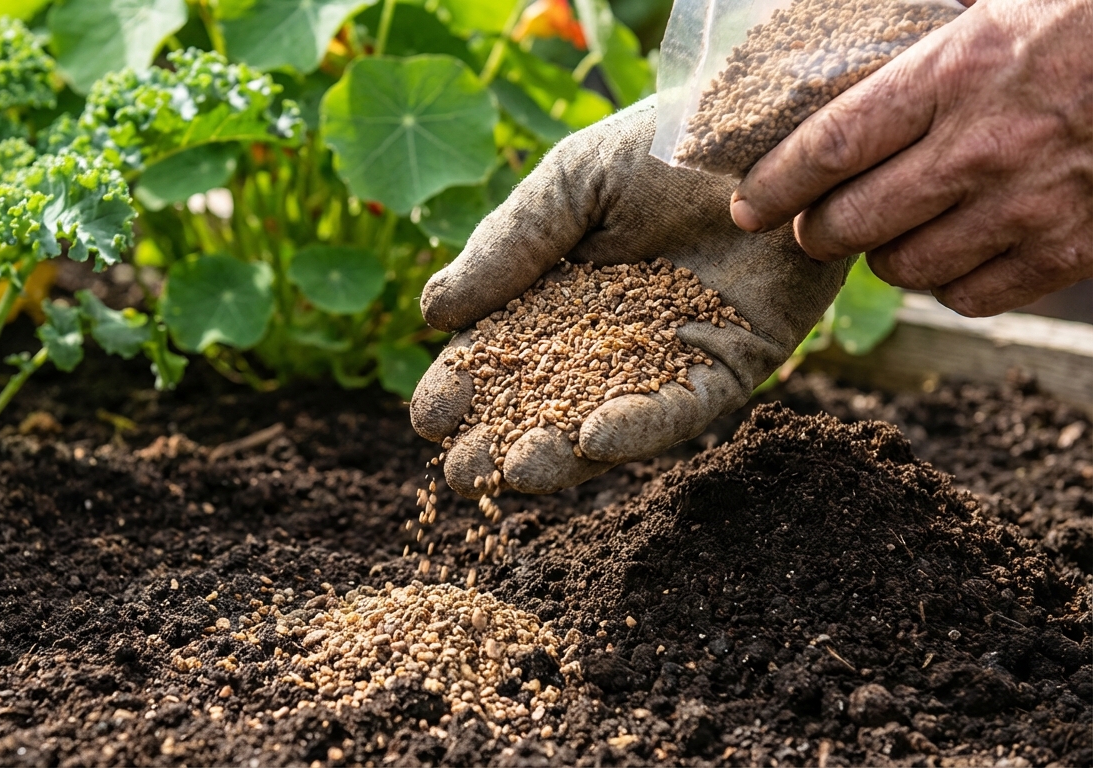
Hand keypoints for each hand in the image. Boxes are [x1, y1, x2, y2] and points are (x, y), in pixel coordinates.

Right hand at [410, 98, 850, 497]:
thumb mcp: (570, 184)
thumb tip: (431, 315)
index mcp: (564, 286)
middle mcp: (616, 329)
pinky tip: (592, 438)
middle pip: (549, 398)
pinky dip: (640, 426)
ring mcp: (673, 351)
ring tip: (513, 471)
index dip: (467, 383)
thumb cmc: (666, 138)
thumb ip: (508, 249)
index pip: (505, 348)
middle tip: (461, 473)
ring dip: (561, 450)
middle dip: (503, 438)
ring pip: (609, 417)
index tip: (428, 416)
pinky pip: (684, 406)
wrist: (773, 121)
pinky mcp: (734, 363)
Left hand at [730, 0, 1092, 316]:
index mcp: (955, 72)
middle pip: (852, 222)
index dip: (775, 185)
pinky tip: (956, 250)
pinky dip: (950, 282)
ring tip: (891, 230)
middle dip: (816, 232)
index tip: (747, 205)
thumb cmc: (1082, 20)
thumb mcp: (990, 11)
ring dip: (882, 256)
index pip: (830, 145)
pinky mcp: (1070, 250)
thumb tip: (842, 70)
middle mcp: (981, 147)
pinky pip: (971, 296)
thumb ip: (916, 55)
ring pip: (905, 268)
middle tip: (810, 226)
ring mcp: (1028, 205)